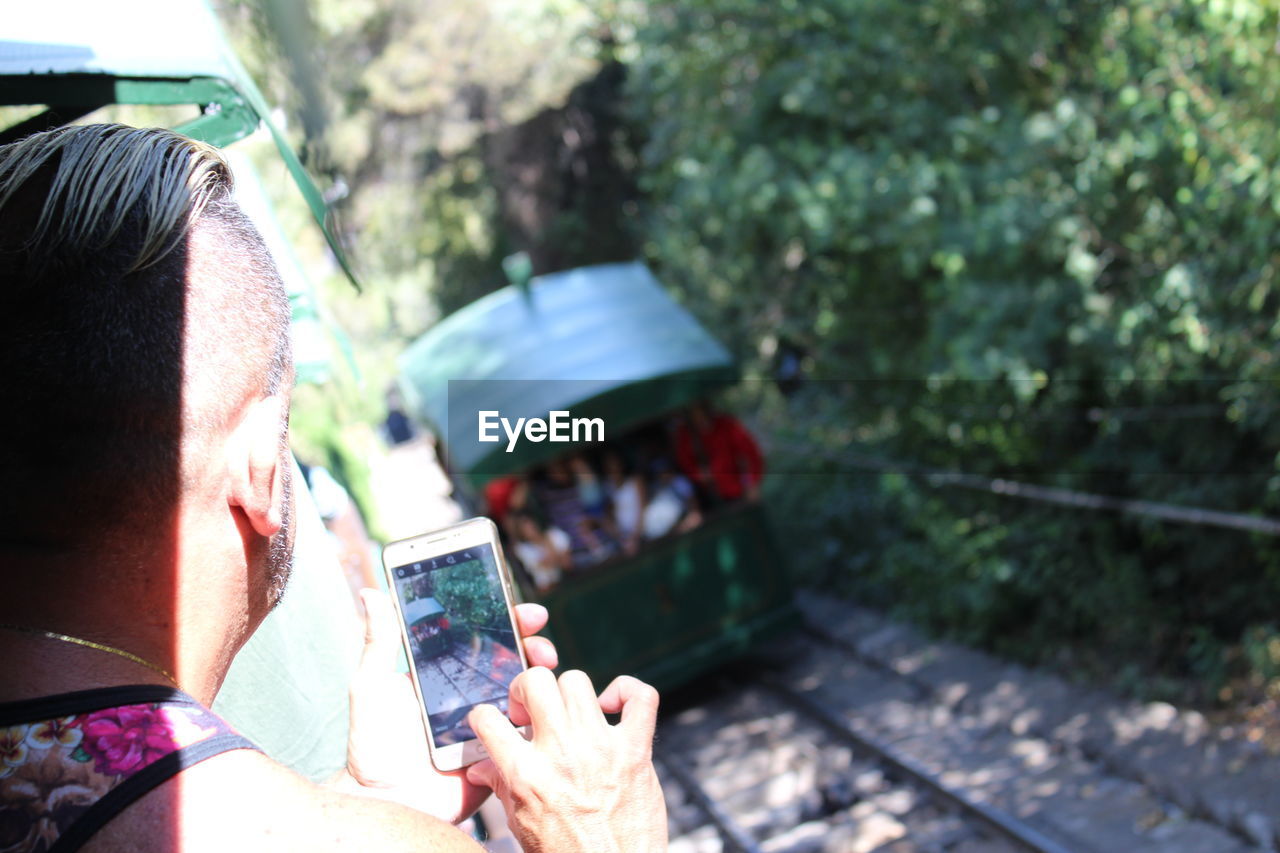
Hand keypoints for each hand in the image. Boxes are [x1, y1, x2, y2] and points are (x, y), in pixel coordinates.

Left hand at [336, 588, 557, 823]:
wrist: (387, 801)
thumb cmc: (373, 746)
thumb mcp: (371, 686)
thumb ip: (379, 642)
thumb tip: (371, 592)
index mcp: (445, 675)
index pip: (480, 638)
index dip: (504, 619)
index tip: (522, 608)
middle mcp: (471, 695)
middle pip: (510, 660)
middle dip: (531, 642)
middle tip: (539, 637)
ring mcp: (488, 723)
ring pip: (525, 692)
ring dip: (540, 675)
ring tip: (542, 667)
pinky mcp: (499, 752)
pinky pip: (527, 732)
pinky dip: (540, 716)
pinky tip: (541, 708)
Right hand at [466, 669, 666, 852]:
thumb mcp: (522, 826)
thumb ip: (502, 787)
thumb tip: (482, 767)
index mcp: (526, 776)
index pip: (488, 720)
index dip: (484, 717)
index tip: (494, 723)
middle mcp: (562, 753)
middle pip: (537, 682)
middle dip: (525, 690)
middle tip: (531, 714)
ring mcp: (602, 747)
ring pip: (578, 681)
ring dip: (568, 695)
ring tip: (569, 716)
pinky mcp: (636, 750)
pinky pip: (641, 696)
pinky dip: (628, 691)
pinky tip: (613, 708)